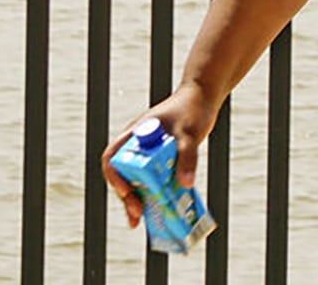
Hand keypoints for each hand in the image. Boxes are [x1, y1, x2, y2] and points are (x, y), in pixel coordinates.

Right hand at [101, 82, 218, 228]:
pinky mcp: (162, 158)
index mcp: (135, 134)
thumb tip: (186, 185)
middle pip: (124, 174)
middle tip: (136, 215)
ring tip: (142, 220)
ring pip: (137, 179)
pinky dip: (155, 192)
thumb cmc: (193, 109)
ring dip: (139, 198)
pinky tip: (162, 207)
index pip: (112, 158)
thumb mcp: (190, 133)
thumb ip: (187, 157)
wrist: (204, 97)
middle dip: (127, 197)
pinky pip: (153, 178)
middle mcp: (138, 144)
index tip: (127, 191)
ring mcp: (149, 152)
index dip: (115, 177)